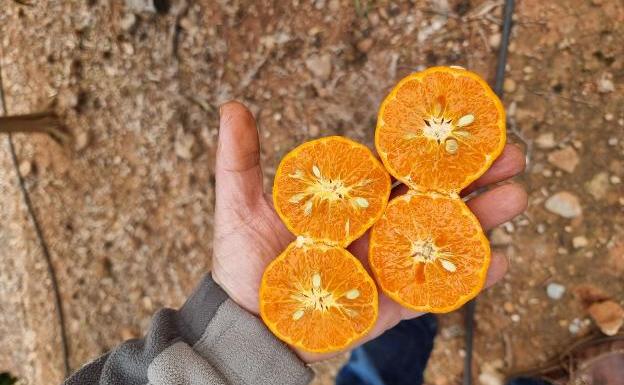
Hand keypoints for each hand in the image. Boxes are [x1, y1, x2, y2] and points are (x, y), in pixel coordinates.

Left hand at [212, 101, 526, 361]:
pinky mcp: (393, 304)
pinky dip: (472, 277)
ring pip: (444, 238)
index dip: (430, 148)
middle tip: (511, 155)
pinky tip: (505, 262)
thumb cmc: (245, 264)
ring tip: (515, 196)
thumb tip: (232, 107)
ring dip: (483, 219)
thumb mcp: (241, 205)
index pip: (400, 169)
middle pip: (433, 198)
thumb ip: (240, 160)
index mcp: (353, 202)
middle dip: (473, 176)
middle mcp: (377, 230)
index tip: (462, 126)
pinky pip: (439, 290)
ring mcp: (389, 266)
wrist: (248, 322)